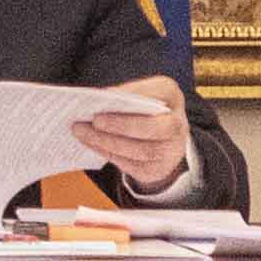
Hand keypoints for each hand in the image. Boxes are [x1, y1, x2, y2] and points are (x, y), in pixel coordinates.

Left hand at [73, 81, 196, 190]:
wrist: (160, 141)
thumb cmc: (141, 111)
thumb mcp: (137, 96)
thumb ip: (121, 95)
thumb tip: (91, 100)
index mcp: (173, 97)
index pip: (161, 91)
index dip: (134, 93)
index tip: (106, 94)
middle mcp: (178, 124)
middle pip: (154, 127)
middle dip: (121, 124)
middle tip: (94, 120)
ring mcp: (171, 150)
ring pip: (142, 150)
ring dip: (107, 141)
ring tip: (82, 131)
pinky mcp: (157, 169)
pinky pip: (132, 165)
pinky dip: (108, 153)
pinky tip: (90, 143)